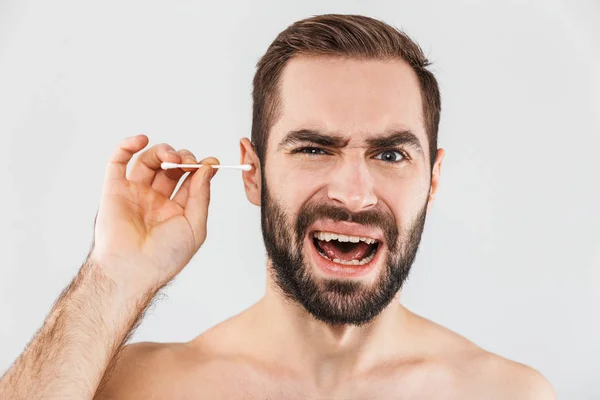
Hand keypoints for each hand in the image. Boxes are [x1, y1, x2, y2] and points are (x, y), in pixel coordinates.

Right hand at [89, 134, 218, 289]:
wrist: (134, 270)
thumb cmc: (165, 256)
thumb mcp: (195, 226)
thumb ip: (201, 196)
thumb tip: (207, 168)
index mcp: (175, 209)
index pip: (190, 180)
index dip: (201, 168)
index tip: (212, 162)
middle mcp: (155, 199)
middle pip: (171, 167)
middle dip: (183, 158)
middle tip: (188, 162)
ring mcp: (134, 193)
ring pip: (148, 160)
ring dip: (163, 151)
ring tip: (172, 157)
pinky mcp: (114, 189)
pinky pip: (117, 162)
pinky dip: (127, 145)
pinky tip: (142, 139)